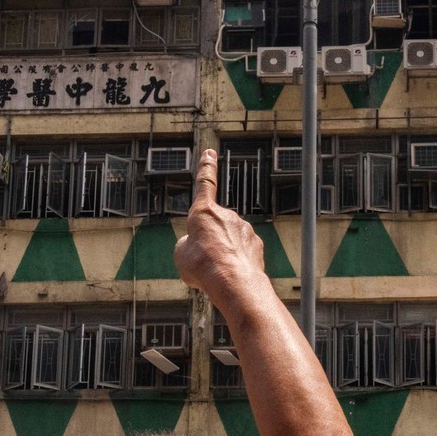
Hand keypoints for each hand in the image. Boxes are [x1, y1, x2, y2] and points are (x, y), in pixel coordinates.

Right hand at [176, 150, 268, 309]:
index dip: (206, 168)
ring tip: (216, 270)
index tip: (210, 153)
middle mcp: (227, 215)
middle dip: (208, 241)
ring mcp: (244, 228)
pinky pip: (242, 251)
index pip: (205, 183)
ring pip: (228, 240)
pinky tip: (231, 273)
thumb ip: (188, 243)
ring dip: (222, 252)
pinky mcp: (256, 243)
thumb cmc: (204, 266)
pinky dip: (236, 260)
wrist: (233, 282)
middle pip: (213, 226)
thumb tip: (196, 245)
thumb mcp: (180, 253)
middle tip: (203, 260)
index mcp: (204, 212)